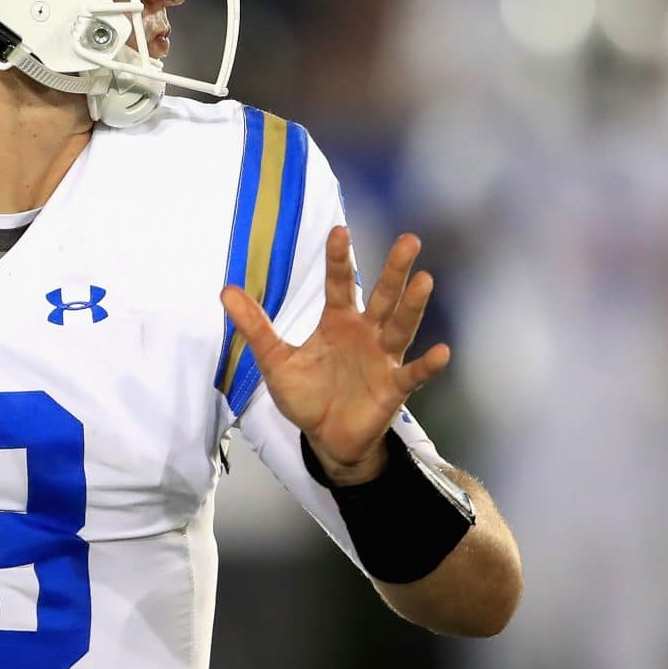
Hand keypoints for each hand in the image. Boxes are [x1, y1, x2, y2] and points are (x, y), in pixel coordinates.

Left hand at [221, 227, 449, 483]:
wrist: (325, 438)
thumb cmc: (307, 395)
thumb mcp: (275, 361)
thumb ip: (255, 327)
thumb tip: (225, 290)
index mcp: (338, 321)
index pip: (340, 283)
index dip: (339, 259)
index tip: (340, 230)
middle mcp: (365, 333)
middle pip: (383, 296)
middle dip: (394, 269)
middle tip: (409, 239)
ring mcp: (383, 358)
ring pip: (401, 326)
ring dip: (412, 305)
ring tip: (424, 280)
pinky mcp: (393, 388)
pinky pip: (413, 374)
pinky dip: (427, 364)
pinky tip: (442, 351)